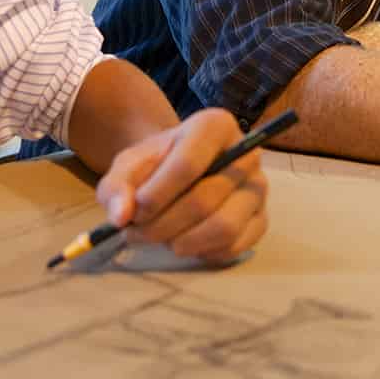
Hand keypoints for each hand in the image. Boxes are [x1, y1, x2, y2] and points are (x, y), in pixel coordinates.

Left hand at [94, 108, 268, 263]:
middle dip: (162, 225)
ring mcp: (258, 189)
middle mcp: (247, 154)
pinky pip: (233, 247)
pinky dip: (202, 252)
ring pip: (223, 227)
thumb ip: (117, 186)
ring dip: (182, 242)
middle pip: (203, 200)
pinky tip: (182, 242)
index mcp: (215, 126)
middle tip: (135, 233)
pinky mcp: (261, 220)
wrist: (178, 171)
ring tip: (158, 238)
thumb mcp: (128, 166)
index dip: (157, 194)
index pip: (188, 164)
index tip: (134, 211)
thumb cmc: (155, 164)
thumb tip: (121, 216)